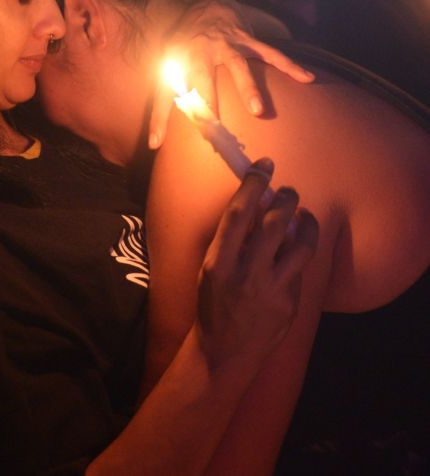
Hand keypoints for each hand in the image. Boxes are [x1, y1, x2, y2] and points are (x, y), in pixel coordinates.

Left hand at [148, 0, 314, 148]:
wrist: (206, 5)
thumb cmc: (183, 44)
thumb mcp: (165, 67)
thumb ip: (162, 103)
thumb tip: (153, 143)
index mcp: (177, 61)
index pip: (163, 94)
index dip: (159, 119)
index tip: (154, 143)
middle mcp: (200, 52)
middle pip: (202, 80)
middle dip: (207, 102)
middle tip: (211, 126)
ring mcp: (227, 45)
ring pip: (238, 66)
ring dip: (247, 88)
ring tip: (257, 110)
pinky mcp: (248, 40)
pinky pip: (271, 54)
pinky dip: (290, 66)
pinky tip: (307, 78)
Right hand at [194, 158, 318, 369]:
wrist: (225, 350)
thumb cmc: (214, 303)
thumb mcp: (210, 270)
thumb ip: (232, 242)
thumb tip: (255, 208)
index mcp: (219, 262)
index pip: (238, 214)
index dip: (253, 185)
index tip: (264, 166)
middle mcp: (246, 273)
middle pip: (274, 223)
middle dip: (286, 199)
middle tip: (288, 191)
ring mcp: (271, 289)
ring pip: (300, 244)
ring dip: (305, 221)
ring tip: (303, 214)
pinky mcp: (290, 302)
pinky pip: (300, 268)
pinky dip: (299, 253)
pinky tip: (296, 250)